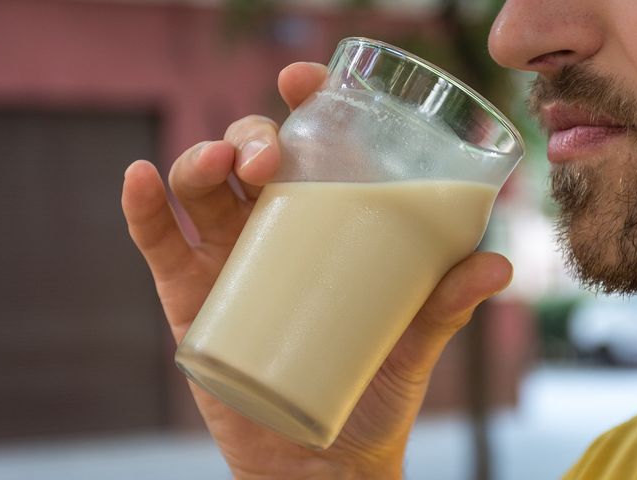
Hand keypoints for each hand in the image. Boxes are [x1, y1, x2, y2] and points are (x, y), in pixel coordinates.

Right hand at [121, 62, 512, 478]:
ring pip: (200, 189)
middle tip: (271, 159)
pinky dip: (144, 209)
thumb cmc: (375, 387)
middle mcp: (273, 229)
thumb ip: (448, 301)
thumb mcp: (416, 339)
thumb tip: (497, 263)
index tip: (303, 81)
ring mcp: (228, 260)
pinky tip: (139, 179)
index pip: (310, 146)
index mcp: (326, 221)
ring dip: (198, 161)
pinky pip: (159, 244)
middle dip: (252, 137)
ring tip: (217, 167)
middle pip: (249, 157)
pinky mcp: (191, 300)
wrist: (329, 461)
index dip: (300, 104)